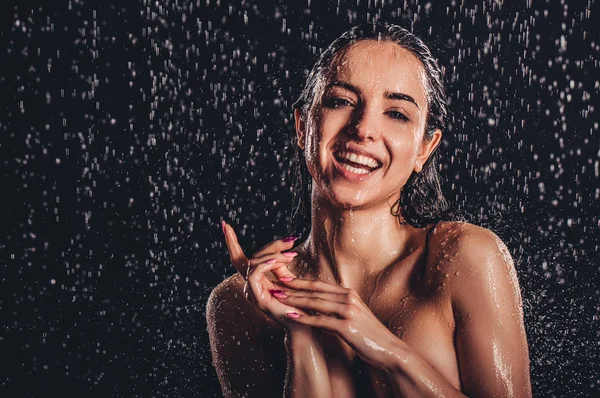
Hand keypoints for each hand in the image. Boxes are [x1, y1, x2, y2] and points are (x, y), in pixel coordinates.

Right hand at [221, 221, 312, 330]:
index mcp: (255, 280)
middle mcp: (250, 286)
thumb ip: (279, 266)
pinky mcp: (256, 298)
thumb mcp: (289, 279)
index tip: (224, 223)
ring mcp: (251, 293)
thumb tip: (279, 253)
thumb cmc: (299, 303)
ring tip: (292, 254)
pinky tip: (282, 261)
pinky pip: (255, 275)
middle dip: (272, 246)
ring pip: (253, 263)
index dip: (232, 241)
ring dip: (274, 255)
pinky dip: (266, 265)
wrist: (305, 324)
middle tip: (292, 240)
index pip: (239, 257)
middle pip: (252, 257)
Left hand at [274, 277, 406, 367]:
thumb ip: (338, 306)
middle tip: (276, 285)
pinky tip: (292, 317)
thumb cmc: (369, 334)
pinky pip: (321, 321)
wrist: (389, 350)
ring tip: (279, 299)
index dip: (301, 281)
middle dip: (293, 288)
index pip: (320, 284)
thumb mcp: (354, 314)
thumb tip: (318, 303)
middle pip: (315, 291)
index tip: (284, 279)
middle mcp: (348, 298)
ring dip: (295, 301)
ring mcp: (348, 311)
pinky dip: (305, 319)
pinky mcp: (347, 327)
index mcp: (349, 294)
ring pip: (316, 303)